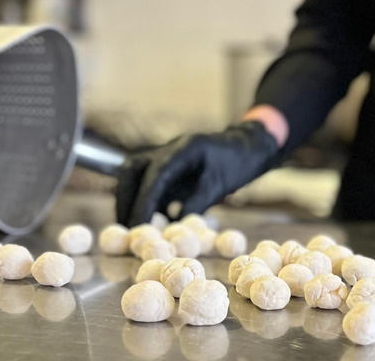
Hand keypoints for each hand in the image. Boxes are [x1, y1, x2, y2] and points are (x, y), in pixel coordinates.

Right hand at [115, 121, 279, 225]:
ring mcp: (167, 158)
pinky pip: (149, 184)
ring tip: (134, 228)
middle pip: (132, 170)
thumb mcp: (219, 184)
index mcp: (182, 149)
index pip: (154, 175)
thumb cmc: (237, 162)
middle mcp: (168, 150)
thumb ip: (197, 202)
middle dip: (125, 199)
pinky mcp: (170, 169)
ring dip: (132, 200)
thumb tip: (174, 226)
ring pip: (136, 176)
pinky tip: (152, 222)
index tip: (137, 226)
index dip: (143, 202)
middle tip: (126, 227)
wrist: (248, 147)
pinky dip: (146, 202)